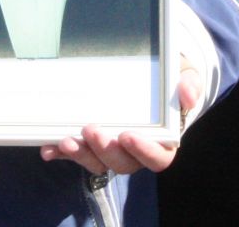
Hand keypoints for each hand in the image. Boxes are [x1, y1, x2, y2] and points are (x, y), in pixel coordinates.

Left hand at [41, 59, 198, 176]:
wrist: (155, 76)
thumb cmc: (173, 78)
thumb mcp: (186, 74)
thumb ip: (190, 84)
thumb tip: (186, 94)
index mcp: (163, 142)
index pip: (157, 158)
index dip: (143, 151)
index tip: (127, 135)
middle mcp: (136, 151)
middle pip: (122, 163)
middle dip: (105, 150)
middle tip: (91, 129)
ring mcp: (113, 149)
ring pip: (97, 163)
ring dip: (81, 155)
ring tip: (65, 139)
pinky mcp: (93, 143)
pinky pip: (78, 153)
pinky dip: (62, 152)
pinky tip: (48, 148)